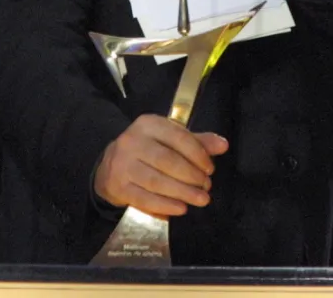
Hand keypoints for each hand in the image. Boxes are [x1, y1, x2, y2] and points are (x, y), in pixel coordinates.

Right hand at [93, 114, 228, 216]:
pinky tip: (181, 209)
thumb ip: (196, 142)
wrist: (110, 165)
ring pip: (157, 181)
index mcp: (148, 124)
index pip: (178, 137)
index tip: (210, 169)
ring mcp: (123, 164)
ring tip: (200, 199)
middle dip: (191, 176)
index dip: (198, 154)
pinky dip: (165, 205)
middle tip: (206, 187)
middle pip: (168, 161)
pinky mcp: (118, 186)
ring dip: (182, 193)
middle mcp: (132, 141)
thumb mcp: (169, 139)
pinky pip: (144, 199)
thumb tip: (223, 145)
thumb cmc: (147, 150)